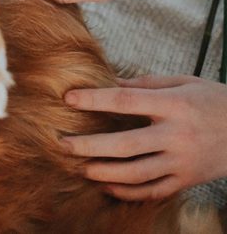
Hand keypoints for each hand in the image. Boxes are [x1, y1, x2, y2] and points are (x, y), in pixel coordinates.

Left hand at [63, 76, 226, 199]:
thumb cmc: (214, 101)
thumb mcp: (183, 82)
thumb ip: (144, 84)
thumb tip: (108, 81)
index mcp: (175, 105)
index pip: (126, 101)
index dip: (94, 100)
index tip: (68, 98)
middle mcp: (178, 135)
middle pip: (125, 144)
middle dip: (89, 145)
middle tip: (62, 143)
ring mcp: (183, 161)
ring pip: (136, 173)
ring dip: (103, 172)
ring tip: (81, 167)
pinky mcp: (187, 180)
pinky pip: (153, 191)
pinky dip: (127, 191)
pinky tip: (107, 185)